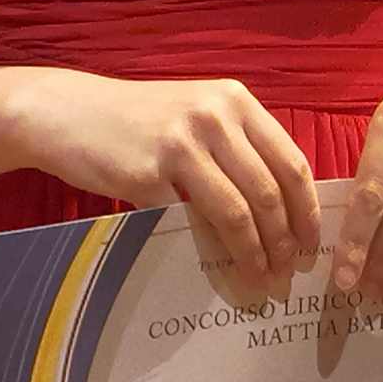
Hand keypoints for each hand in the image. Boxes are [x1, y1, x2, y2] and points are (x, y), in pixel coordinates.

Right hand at [19, 72, 322, 294]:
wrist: (69, 112)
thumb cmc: (140, 120)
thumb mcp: (197, 113)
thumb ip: (239, 146)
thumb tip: (284, 209)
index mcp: (235, 101)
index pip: (292, 163)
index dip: (308, 210)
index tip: (313, 245)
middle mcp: (214, 117)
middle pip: (270, 192)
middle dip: (286, 242)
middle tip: (289, 274)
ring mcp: (180, 144)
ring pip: (237, 212)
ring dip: (254, 254)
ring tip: (260, 280)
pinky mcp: (146, 174)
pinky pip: (188, 223)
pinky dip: (206, 252)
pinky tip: (214, 272)